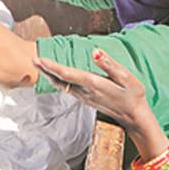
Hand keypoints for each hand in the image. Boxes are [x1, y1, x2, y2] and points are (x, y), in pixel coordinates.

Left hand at [33, 52, 168, 161]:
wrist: (135, 117)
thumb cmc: (132, 95)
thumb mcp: (126, 77)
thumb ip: (109, 64)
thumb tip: (95, 52)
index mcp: (94, 84)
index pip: (68, 74)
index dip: (53, 67)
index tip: (41, 59)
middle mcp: (86, 92)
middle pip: (61, 81)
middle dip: (46, 70)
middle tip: (34, 59)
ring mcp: (85, 98)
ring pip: (63, 86)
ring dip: (50, 75)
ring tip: (40, 65)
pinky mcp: (87, 100)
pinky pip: (68, 89)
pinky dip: (58, 81)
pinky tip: (55, 76)